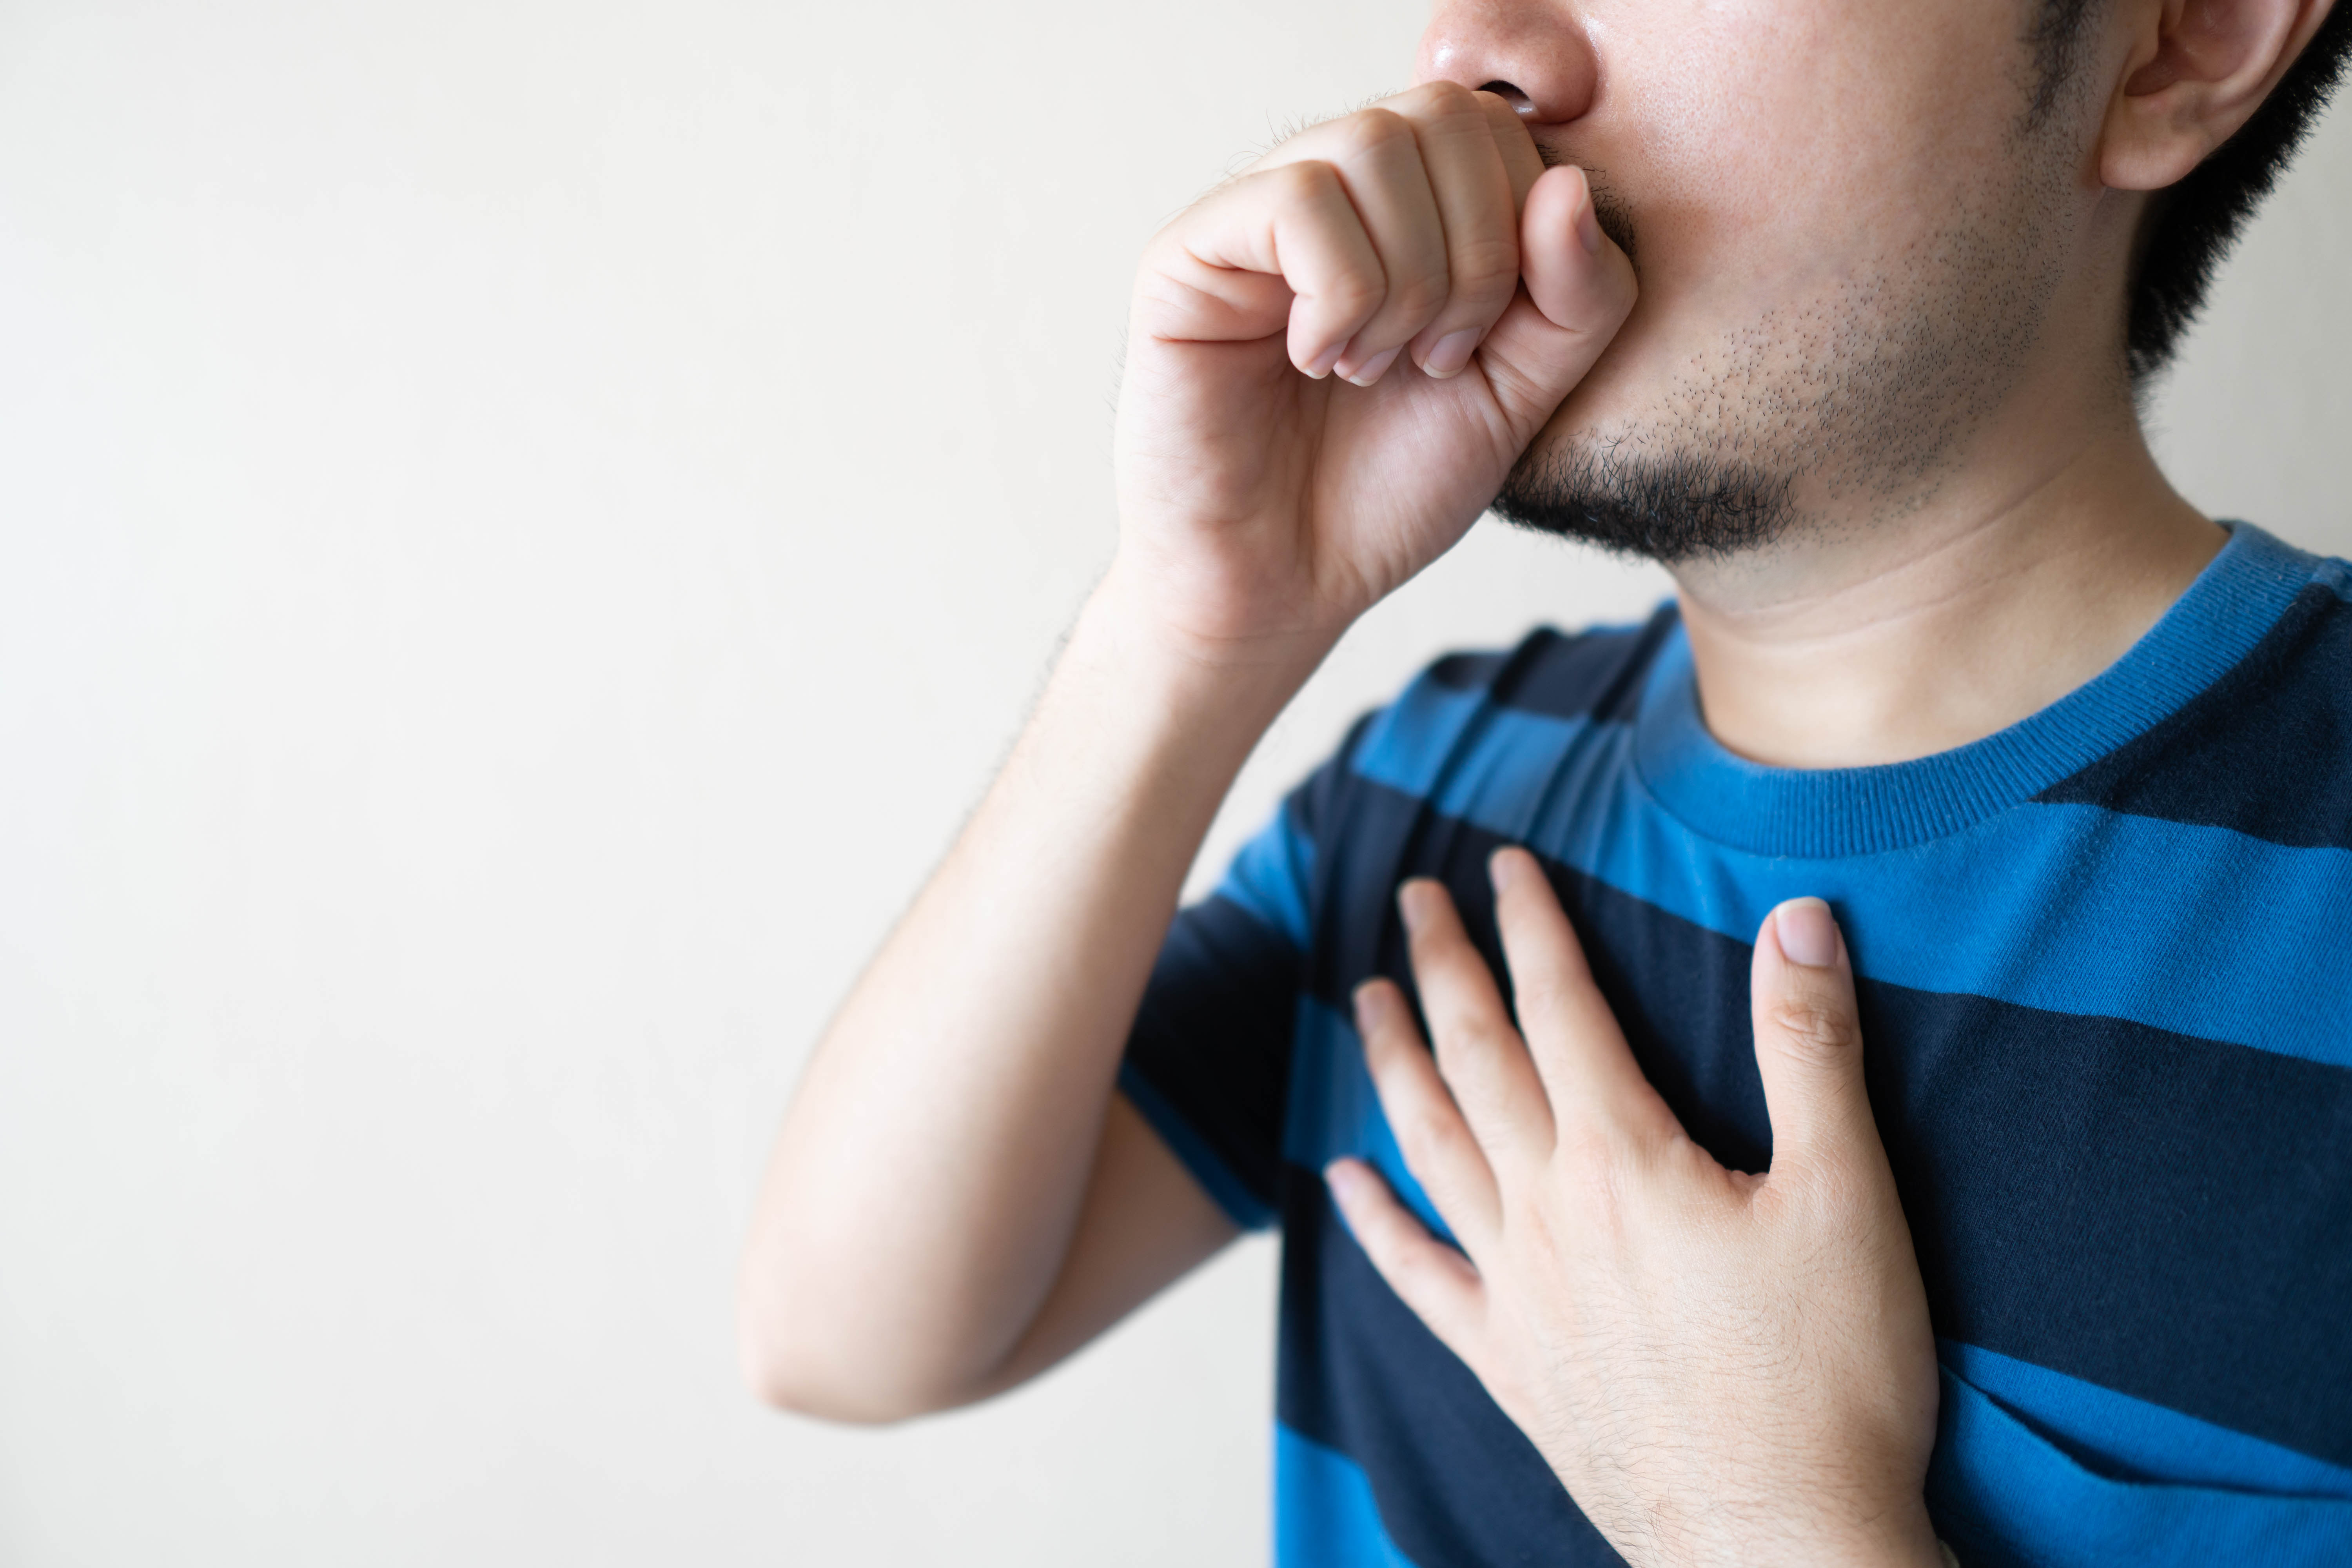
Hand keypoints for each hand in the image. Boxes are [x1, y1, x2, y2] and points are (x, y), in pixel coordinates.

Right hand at [1109, 83, 1636, 669]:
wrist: (1283, 585)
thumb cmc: (1385, 491)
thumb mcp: (1523, 393)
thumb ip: (1577, 296)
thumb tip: (1569, 184)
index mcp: (1408, 205)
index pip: (1499, 128)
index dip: (1523, 232)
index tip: (1480, 346)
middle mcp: (1330, 187)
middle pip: (1444, 116)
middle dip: (1476, 253)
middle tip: (1432, 359)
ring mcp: (1252, 212)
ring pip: (1372, 144)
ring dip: (1404, 278)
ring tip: (1370, 364)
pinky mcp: (1187, 253)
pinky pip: (1296, 201)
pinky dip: (1337, 293)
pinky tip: (1316, 358)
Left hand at [1327, 849, 1941, 1567]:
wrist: (1782, 1544)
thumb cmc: (1832, 1378)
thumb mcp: (1848, 1196)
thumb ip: (1811, 1050)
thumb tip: (1797, 919)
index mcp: (1623, 1161)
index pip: (1560, 1008)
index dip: (1530, 925)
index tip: (1500, 865)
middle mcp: (1548, 1214)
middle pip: (1476, 1060)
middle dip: (1441, 968)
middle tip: (1411, 900)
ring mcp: (1518, 1292)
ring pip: (1430, 1147)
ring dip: (1393, 1063)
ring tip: (1362, 1000)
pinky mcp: (1511, 1364)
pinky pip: (1420, 1276)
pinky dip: (1376, 1222)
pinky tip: (1344, 1179)